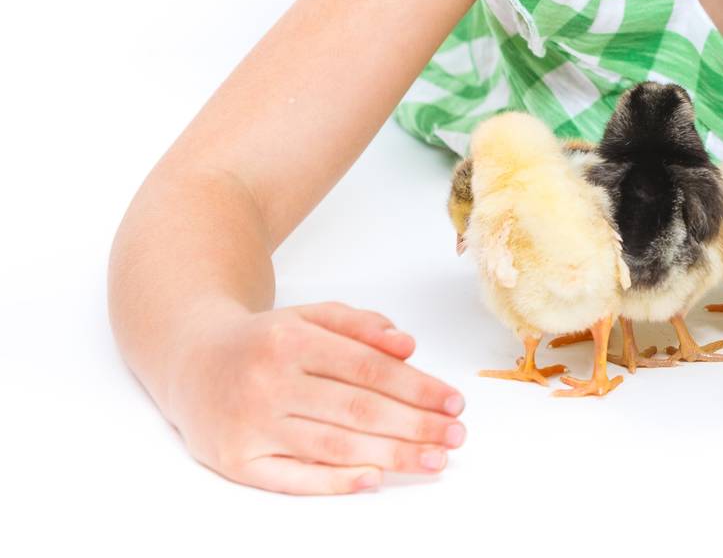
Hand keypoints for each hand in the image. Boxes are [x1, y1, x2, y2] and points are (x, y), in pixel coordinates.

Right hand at [165, 300, 466, 493]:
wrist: (191, 362)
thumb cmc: (265, 341)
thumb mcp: (310, 316)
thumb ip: (360, 325)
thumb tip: (408, 346)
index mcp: (292, 340)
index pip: (368, 369)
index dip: (416, 387)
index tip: (453, 400)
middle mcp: (270, 383)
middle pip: (357, 410)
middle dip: (415, 425)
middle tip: (455, 435)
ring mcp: (252, 425)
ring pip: (333, 446)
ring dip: (391, 456)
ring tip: (434, 460)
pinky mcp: (236, 462)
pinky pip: (293, 478)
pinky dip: (336, 482)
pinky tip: (375, 480)